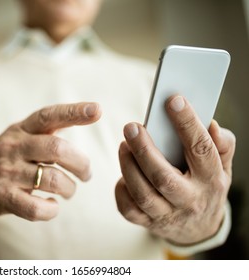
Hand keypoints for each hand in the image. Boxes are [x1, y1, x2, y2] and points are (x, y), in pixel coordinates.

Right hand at [0, 102, 100, 220]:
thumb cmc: (4, 156)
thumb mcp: (20, 135)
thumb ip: (48, 128)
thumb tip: (87, 112)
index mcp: (22, 129)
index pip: (49, 115)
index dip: (74, 112)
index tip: (97, 109)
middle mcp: (14, 146)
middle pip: (57, 149)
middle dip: (81, 163)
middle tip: (86, 174)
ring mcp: (7, 172)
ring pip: (52, 179)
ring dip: (69, 189)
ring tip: (69, 191)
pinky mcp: (3, 196)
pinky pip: (35, 208)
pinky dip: (51, 210)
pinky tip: (52, 206)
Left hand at [115, 95, 235, 244]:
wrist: (200, 228)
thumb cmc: (207, 186)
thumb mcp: (223, 167)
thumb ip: (222, 145)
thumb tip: (211, 124)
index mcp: (211, 180)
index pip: (201, 150)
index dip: (187, 124)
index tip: (174, 101)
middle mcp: (190, 200)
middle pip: (163, 178)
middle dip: (144, 150)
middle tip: (131, 127)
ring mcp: (168, 215)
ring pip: (143, 195)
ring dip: (128, 167)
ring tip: (123, 145)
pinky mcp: (149, 223)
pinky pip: (129, 209)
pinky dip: (122, 190)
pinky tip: (123, 174)